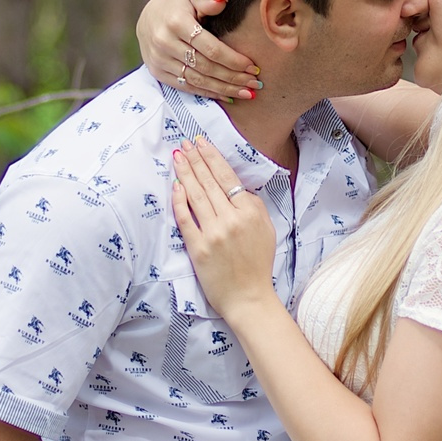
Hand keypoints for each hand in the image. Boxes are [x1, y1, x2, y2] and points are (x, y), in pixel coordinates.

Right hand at [139, 0, 260, 101]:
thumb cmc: (174, 8)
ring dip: (224, 89)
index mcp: (176, 23)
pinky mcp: (157, 72)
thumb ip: (207, 3)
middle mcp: (165, 43)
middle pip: (206, 67)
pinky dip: (207, 92)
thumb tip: (223, 3)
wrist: (145, 18)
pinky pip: (186, 86)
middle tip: (255, 83)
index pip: (211, 48)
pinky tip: (225, 95)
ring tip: (246, 92)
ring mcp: (160, 60)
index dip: (233, 60)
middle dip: (233, 77)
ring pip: (197, 80)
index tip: (252, 67)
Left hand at [169, 139, 277, 318]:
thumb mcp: (266, 229)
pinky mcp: (198, 248)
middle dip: (195, 159)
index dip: (212, 158)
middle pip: (209, 182)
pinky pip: (185, 218)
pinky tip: (175, 186)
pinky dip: (179, 200)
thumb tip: (234, 187)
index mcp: (250, 212)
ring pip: (196, 196)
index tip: (201, 143)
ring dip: (185, 173)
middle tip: (184, 143)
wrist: (248, 297)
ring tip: (177, 157)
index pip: (227, 178)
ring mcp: (213, 233)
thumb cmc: (258, 264)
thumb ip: (252, 206)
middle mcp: (231, 220)